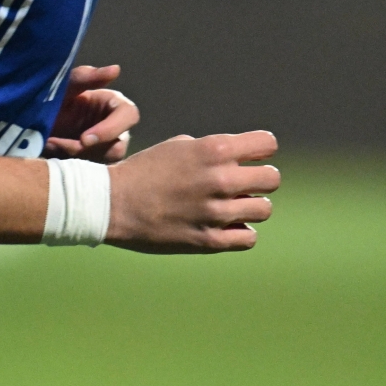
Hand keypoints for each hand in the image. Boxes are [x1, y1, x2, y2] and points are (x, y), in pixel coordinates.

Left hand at [46, 63, 138, 162]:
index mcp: (112, 106)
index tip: (84, 138)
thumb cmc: (52, 96)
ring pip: (103, 162)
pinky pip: (87, 171)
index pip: (129, 116)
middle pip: (119, 147)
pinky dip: (67, 163)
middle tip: (66, 147)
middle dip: (92, 151)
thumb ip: (86, 77)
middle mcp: (113, 129)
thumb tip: (115, 69)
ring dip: (77, 157)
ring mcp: (102, 148)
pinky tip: (49, 150)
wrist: (28, 116)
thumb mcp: (64, 86)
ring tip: (51, 144)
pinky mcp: (89, 163)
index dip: (111, 129)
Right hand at [106, 131, 279, 253]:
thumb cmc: (144, 170)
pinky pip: (249, 237)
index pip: (268, 144)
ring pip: (264, 209)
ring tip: (231, 208)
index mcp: (214, 149)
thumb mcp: (179, 146)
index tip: (248, 158)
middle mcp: (221, 179)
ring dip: (251, 207)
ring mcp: (217, 212)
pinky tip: (225, 226)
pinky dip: (241, 232)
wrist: (113, 203)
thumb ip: (213, 150)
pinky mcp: (209, 241)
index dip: (260, 151)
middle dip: (259, 180)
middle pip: (272, 178)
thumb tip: (239, 158)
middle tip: (242, 186)